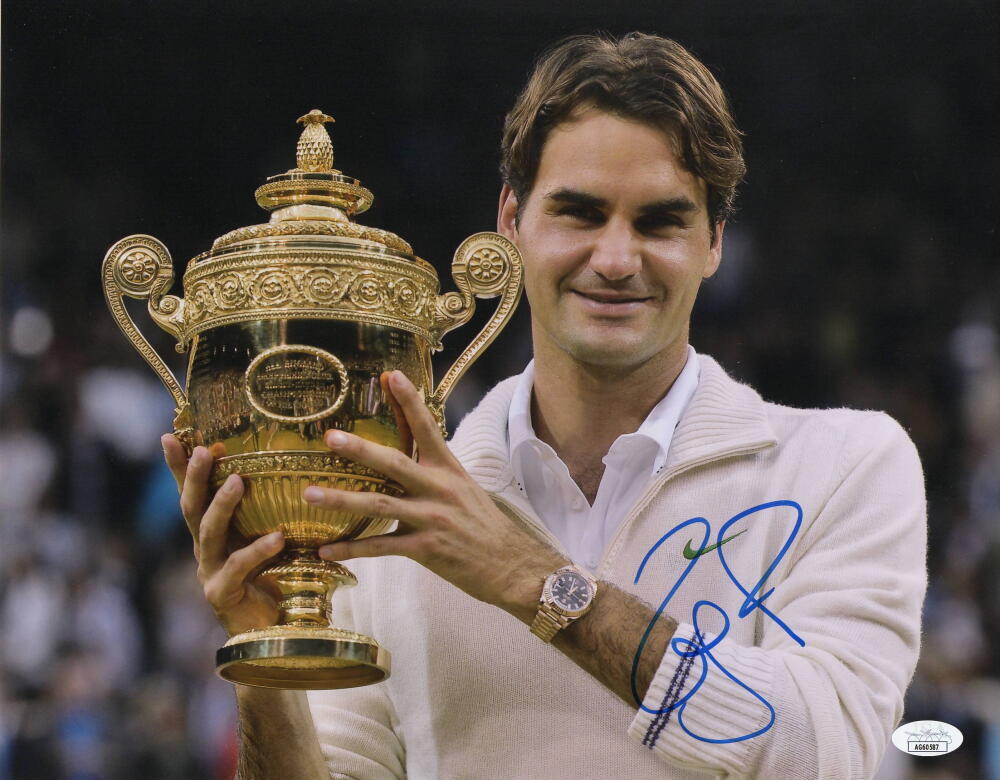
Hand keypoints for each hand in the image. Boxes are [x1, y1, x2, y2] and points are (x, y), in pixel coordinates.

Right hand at [162, 435, 285, 636]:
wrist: (273, 632)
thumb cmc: (275, 579)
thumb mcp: (269, 538)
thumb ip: (268, 513)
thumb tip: (289, 471)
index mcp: (212, 533)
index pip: (190, 494)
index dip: (179, 467)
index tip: (171, 435)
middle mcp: (205, 549)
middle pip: (191, 508)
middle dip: (195, 477)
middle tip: (205, 450)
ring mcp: (210, 571)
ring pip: (208, 533)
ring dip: (222, 505)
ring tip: (238, 481)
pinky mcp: (223, 594)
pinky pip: (240, 566)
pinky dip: (258, 550)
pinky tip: (277, 536)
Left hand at [303, 370, 565, 621]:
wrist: (513, 566)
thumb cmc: (487, 528)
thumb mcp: (466, 490)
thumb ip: (436, 474)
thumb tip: (408, 459)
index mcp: (450, 470)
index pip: (427, 428)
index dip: (409, 402)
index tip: (390, 376)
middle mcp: (440, 490)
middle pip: (395, 464)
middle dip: (361, 450)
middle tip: (330, 437)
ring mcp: (432, 519)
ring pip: (380, 505)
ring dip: (342, 500)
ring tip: (309, 494)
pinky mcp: (426, 549)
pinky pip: (381, 548)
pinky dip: (351, 549)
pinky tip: (326, 550)